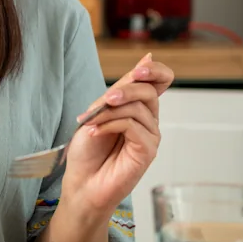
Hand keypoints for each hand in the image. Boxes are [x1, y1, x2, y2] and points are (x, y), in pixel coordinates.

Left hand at [61, 53, 174, 217]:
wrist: (81, 183)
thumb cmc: (87, 151)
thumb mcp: (99, 111)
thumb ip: (121, 89)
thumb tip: (148, 58)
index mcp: (139, 108)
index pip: (161, 81)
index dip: (155, 71)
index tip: (139, 70)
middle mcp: (149, 121)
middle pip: (149, 91)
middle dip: (126, 90)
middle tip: (106, 100)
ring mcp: (150, 136)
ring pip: (138, 108)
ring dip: (109, 112)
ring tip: (90, 123)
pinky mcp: (148, 151)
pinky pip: (133, 126)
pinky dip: (110, 125)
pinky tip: (95, 133)